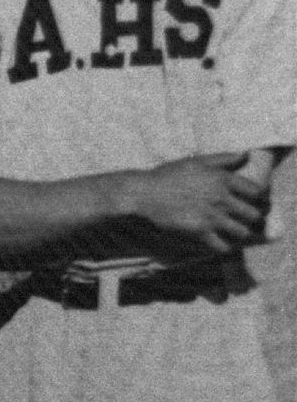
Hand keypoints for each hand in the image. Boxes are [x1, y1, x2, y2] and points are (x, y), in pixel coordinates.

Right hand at [130, 152, 271, 255]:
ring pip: (242, 232)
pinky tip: (219, 244)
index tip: (251, 200)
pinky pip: (221, 246)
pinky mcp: (199, 231)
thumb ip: (223, 158)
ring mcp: (211, 216)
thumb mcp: (196, 161)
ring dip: (240, 233)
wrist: (144, 193)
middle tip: (244, 219)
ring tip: (234, 233)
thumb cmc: (168, 175)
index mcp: (223, 179)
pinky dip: (223, 247)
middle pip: (253, 214)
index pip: (256, 191)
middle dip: (251, 218)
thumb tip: (245, 154)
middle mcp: (221, 199)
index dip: (257, 197)